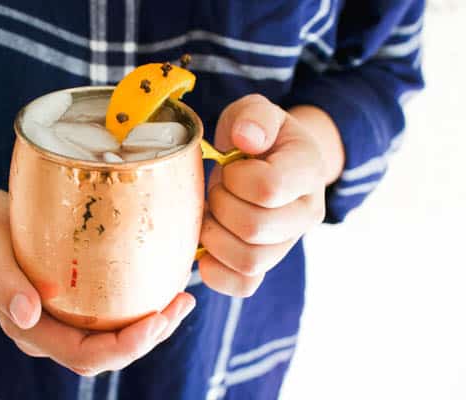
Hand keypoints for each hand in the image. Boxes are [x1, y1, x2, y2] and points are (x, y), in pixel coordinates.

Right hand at [0, 189, 195, 375]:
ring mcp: (63, 320)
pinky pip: (112, 317)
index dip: (125, 347)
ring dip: (152, 326)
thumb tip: (27, 315)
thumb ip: (2, 281)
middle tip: (182, 304)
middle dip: (150, 337)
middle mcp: (50, 332)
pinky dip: (141, 309)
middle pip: (108, 354)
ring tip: (183, 299)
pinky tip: (163, 287)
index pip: (84, 355)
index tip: (157, 319)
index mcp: (29, 329)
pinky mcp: (74, 302)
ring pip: (115, 340)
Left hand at [199, 95, 343, 296]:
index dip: (235, 179)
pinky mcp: (266, 264)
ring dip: (215, 236)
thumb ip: (252, 117)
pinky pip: (244, 285)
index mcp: (307, 171)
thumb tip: (245, 139)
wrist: (274, 162)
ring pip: (248, 260)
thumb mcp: (256, 113)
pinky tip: (206, 248)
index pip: (268, 188)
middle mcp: (307, 213)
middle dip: (220, 205)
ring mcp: (288, 243)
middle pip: (254, 227)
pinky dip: (216, 272)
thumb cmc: (260, 137)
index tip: (229, 166)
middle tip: (217, 189)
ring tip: (212, 213)